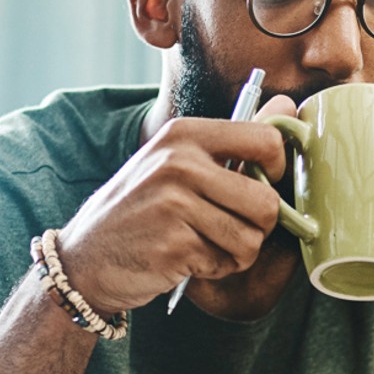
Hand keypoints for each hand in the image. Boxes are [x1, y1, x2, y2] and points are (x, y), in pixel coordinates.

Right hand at [55, 96, 296, 313]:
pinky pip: (226, 263)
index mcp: (184, 134)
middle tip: (232, 230)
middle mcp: (179, 163)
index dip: (278, 170)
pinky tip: (186, 260)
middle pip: (266, 202)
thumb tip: (288, 104)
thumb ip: (233, 139)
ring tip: (205, 245)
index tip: (262, 185)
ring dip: (236, 253)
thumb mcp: (176, 162)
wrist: (85, 258)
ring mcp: (174, 204)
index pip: (266, 140)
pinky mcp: (173, 245)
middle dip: (259, 227)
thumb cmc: (140, 210)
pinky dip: (214, 269)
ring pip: (251, 239)